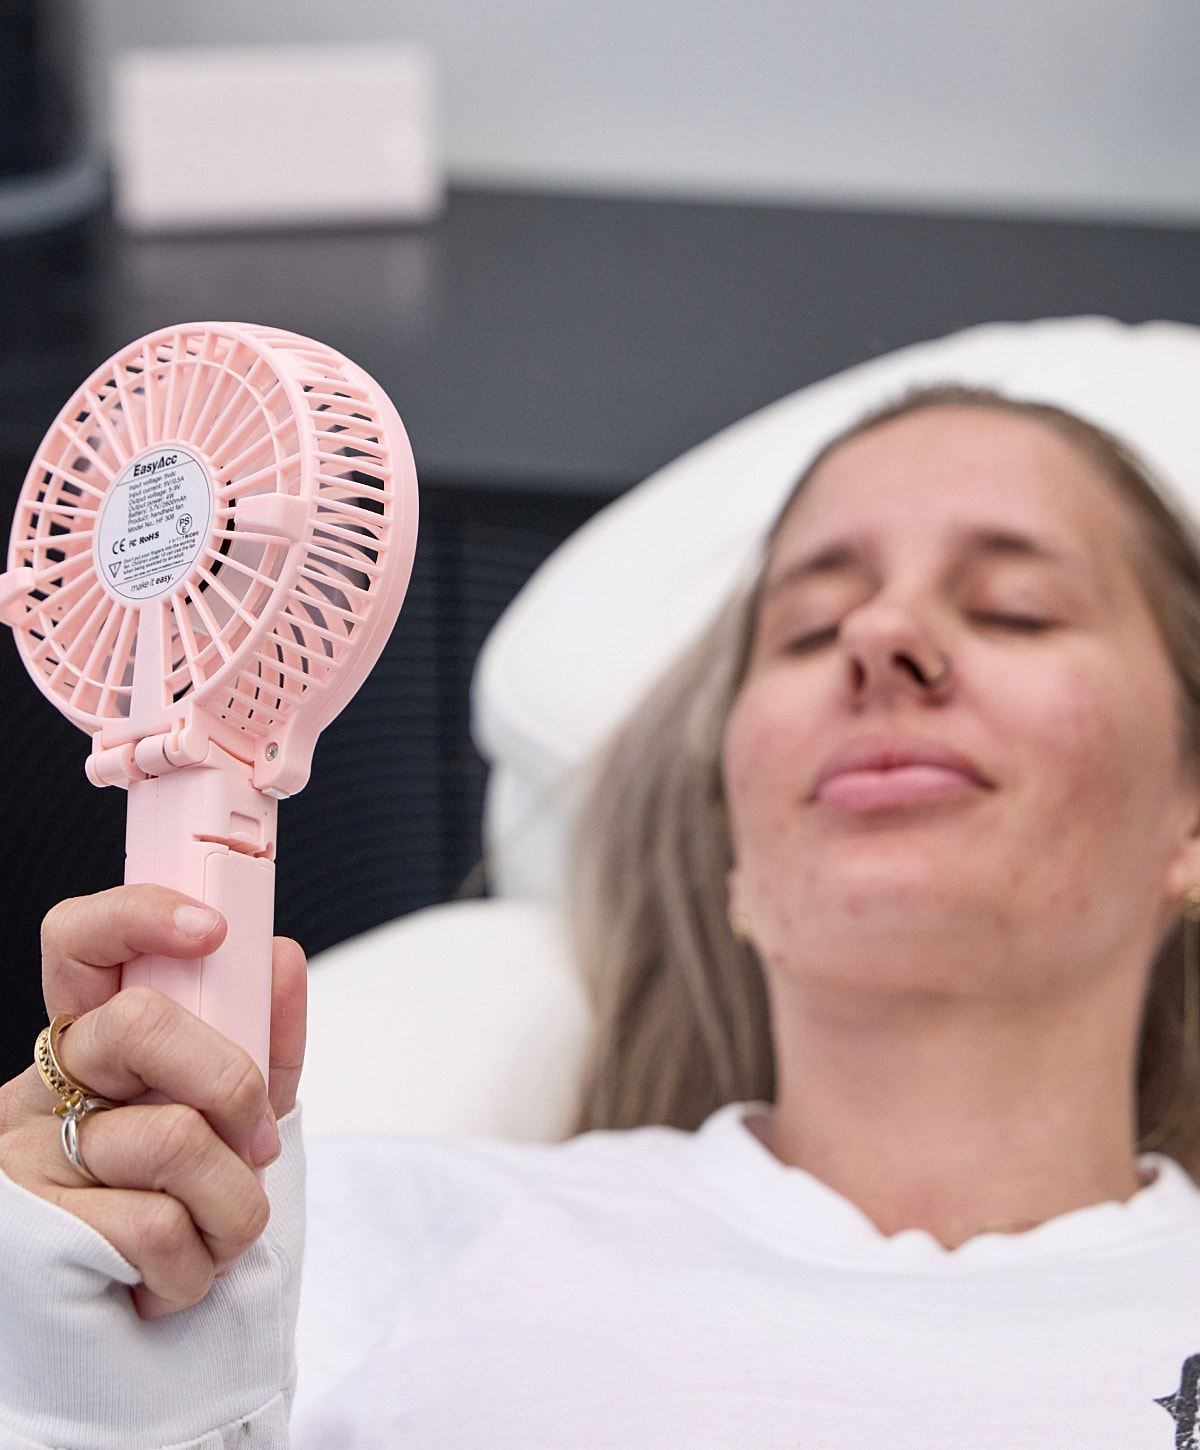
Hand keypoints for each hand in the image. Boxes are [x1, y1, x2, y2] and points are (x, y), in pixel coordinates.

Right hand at [0, 885, 306, 1318]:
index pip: (78, 942)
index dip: (136, 917)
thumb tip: (280, 957)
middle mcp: (44, 1087)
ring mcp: (26, 1156)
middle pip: (140, 1025)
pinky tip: (173, 1280)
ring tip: (218, 1236)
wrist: (147, 1348)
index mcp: (91, 1043)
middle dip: (232, 1082)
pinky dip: (197, 1266)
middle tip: (256, 1142)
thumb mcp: (239, 1120)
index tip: (210, 929)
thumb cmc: (188, 1213)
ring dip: (233, 1205)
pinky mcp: (34, 1234)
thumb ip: (264, 1041)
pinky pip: (152, 1227)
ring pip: (170, 1136)